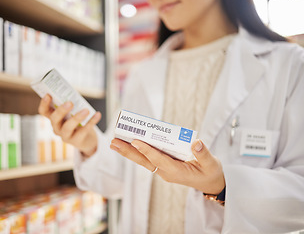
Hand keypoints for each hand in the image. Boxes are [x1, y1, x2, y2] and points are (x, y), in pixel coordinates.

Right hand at [38, 94, 101, 156]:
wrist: (86, 139)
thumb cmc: (78, 122)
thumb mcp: (72, 113)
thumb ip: (72, 105)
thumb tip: (75, 95)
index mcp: (54, 119)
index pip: (43, 112)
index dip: (44, 104)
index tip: (48, 95)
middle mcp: (56, 128)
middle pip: (54, 120)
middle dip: (61, 111)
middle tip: (70, 103)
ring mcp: (65, 136)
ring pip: (67, 127)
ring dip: (77, 118)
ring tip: (86, 111)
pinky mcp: (76, 141)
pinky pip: (84, 131)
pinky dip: (91, 122)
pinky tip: (98, 114)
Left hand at [110, 138, 224, 194]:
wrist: (210, 183)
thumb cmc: (210, 173)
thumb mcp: (211, 164)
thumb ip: (204, 154)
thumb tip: (196, 142)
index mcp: (176, 171)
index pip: (158, 159)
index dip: (147, 150)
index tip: (135, 141)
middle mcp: (166, 172)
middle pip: (144, 161)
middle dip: (128, 151)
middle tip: (113, 142)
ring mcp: (163, 170)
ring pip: (143, 160)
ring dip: (129, 151)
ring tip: (115, 143)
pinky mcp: (163, 166)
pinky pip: (148, 159)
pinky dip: (138, 151)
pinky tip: (129, 144)